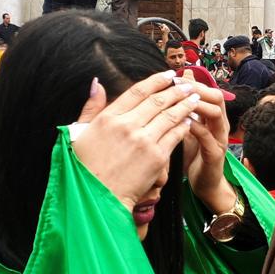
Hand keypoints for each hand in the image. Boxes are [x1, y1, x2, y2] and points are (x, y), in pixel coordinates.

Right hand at [71, 71, 197, 212]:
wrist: (98, 199)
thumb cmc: (85, 167)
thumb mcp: (80, 133)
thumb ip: (91, 107)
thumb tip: (98, 83)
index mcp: (108, 118)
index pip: (137, 92)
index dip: (156, 81)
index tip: (168, 75)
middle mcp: (127, 126)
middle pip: (157, 101)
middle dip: (176, 90)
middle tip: (187, 84)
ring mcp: (143, 141)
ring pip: (170, 116)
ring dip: (185, 104)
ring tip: (194, 98)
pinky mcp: (156, 157)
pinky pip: (175, 136)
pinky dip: (184, 126)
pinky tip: (190, 120)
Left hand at [178, 69, 236, 212]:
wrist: (205, 185)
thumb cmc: (193, 155)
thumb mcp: (186, 129)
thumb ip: (182, 111)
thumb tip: (170, 89)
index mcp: (213, 117)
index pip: (209, 90)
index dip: (194, 82)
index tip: (174, 78)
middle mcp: (220, 124)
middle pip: (216, 97)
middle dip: (197, 89)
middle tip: (177, 86)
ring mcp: (220, 139)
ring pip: (215, 113)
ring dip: (198, 104)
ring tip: (180, 100)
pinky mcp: (215, 154)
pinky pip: (207, 136)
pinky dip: (195, 126)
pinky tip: (181, 123)